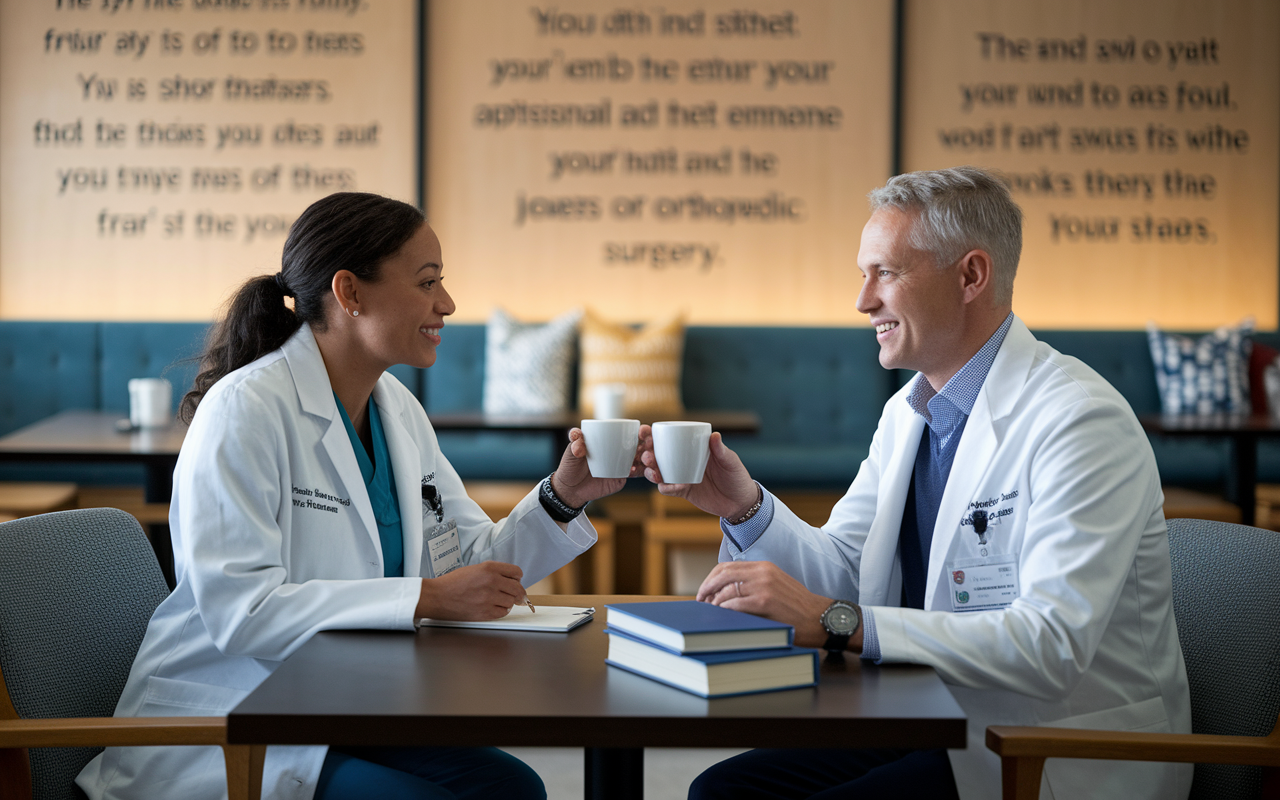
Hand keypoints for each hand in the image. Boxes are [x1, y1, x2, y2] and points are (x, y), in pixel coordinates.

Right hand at [415, 561, 526, 620]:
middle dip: (518, 592)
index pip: (516, 572)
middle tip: (516, 595)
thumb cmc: (452, 583)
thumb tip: (509, 581)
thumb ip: (493, 573)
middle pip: (518, 588)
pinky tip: (493, 607)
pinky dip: (501, 610)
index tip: (516, 581)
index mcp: (489, 568)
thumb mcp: (474, 569)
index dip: (517, 578)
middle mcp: (492, 581)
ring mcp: (489, 597)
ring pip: (512, 601)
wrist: (437, 596)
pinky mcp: (485, 612)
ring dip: (508, 602)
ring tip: (499, 600)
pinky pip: (503, 612)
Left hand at [550, 427, 642, 507]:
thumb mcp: (570, 452)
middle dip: (649, 443)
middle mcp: (619, 451)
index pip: (629, 433)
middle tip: (649, 443)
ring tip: (646, 458)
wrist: (570, 489)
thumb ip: (574, 442)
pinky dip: (637, 472)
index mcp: (610, 440)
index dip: (640, 431)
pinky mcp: (621, 478)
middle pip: (639, 445)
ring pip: (641, 460)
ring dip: (648, 458)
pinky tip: (632, 470)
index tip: (643, 430)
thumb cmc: (570, 466)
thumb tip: (577, 437)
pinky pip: (634, 475)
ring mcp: (622, 465)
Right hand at [638, 426, 758, 518]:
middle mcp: (684, 461)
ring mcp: (683, 476)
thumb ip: (721, 450)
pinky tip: (665, 486)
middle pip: (660, 455)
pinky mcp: (684, 491)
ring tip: (652, 471)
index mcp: (693, 448)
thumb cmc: (737, 477)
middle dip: (648, 454)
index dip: (654, 435)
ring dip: (652, 471)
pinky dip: (665, 487)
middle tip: (646, 455)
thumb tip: (714, 435)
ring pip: (660, 472)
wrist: (740, 502)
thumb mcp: (731, 462)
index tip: (645, 432)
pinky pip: (669, 489)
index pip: (671, 438)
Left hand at [696, 561, 858, 650]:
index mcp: (764, 567)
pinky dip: (724, 611)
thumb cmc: (796, 607)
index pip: (727, 567)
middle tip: (701, 602)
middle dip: (707, 588)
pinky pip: (735, 604)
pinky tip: (722, 617)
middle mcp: (762, 572)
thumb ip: (753, 584)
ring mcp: (763, 586)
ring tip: (710, 612)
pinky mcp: (765, 602)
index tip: (704, 591)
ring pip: (727, 590)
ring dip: (714, 602)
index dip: (711, 579)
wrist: (821, 617)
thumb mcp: (776, 586)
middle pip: (723, 575)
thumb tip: (724, 592)